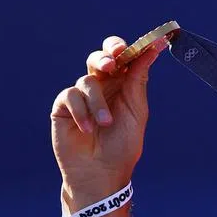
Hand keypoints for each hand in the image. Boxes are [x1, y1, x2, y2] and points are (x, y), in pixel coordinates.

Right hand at [49, 34, 167, 201]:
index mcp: (122, 85)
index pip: (123, 58)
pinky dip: (81, 112)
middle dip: (107, 55)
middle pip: (100, 57)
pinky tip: (87, 129)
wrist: (101, 174)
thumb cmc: (122, 146)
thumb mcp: (136, 111)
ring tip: (105, 124)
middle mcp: (101, 87)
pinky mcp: (64, 106)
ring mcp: (81, 96)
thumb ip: (138, 80)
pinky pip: (70, 96)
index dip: (130, 48)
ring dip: (98, 102)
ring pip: (88, 80)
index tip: (148, 42)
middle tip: (112, 63)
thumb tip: (152, 49)